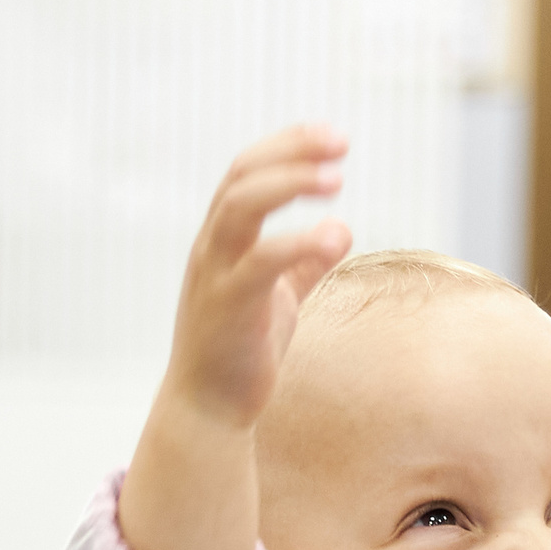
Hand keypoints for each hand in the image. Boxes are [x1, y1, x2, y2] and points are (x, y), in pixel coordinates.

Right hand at [162, 124, 353, 432]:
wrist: (208, 411)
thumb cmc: (241, 353)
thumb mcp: (276, 299)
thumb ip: (300, 263)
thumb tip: (338, 231)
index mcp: (221, 241)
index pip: (245, 173)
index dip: (287, 146)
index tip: (332, 138)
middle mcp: (211, 249)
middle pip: (241, 177)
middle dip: (291, 151)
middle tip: (341, 143)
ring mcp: (215, 276)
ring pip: (239, 207)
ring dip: (289, 184)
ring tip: (337, 179)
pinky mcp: (229, 308)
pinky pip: (259, 262)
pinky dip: (298, 243)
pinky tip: (336, 238)